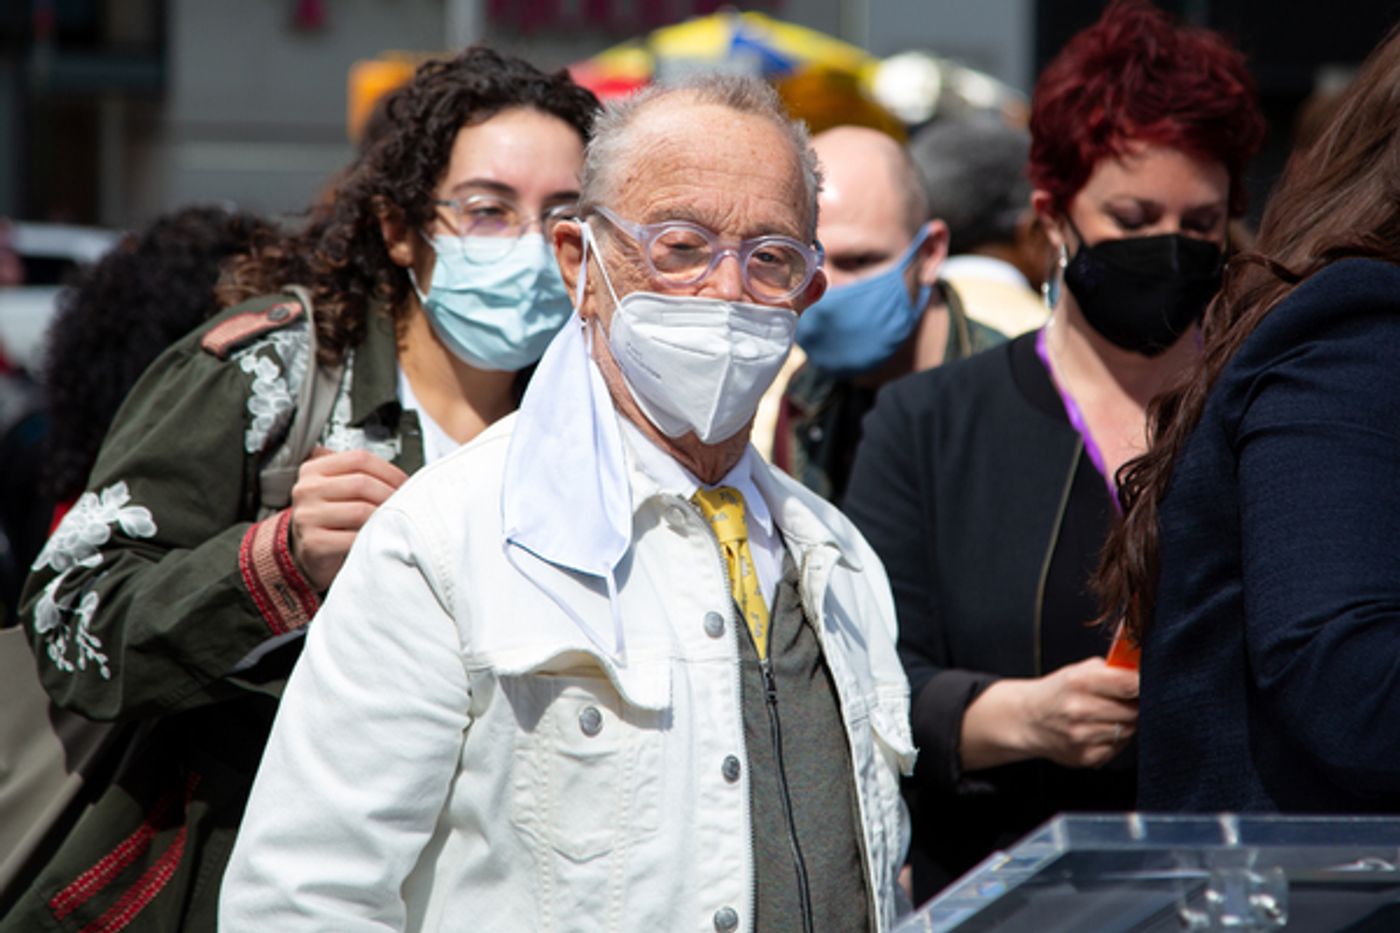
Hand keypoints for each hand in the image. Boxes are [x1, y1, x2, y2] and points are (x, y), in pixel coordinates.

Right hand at [288, 447, 407, 590]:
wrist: (311, 550)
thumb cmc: (333, 516)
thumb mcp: (339, 486)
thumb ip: (360, 474)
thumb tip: (403, 479)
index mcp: (313, 469)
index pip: (358, 458)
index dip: (389, 470)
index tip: (404, 483)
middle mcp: (306, 489)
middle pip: (361, 483)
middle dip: (390, 494)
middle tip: (405, 504)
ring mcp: (307, 516)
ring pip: (360, 510)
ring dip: (384, 516)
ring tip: (393, 519)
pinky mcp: (314, 542)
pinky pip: (354, 537)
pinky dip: (372, 536)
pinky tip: (379, 536)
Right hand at [1019, 657, 1138, 768]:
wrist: (1028, 720)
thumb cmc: (1057, 693)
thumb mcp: (1077, 671)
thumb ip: (1110, 669)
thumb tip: (1142, 670)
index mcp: (1079, 682)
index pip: (1129, 684)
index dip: (1143, 684)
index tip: (1144, 684)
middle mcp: (1080, 710)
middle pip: (1134, 710)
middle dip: (1135, 704)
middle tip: (1124, 701)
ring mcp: (1083, 736)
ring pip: (1130, 730)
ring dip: (1126, 723)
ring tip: (1107, 716)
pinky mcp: (1087, 756)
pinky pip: (1119, 747)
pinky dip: (1114, 739)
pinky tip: (1098, 731)